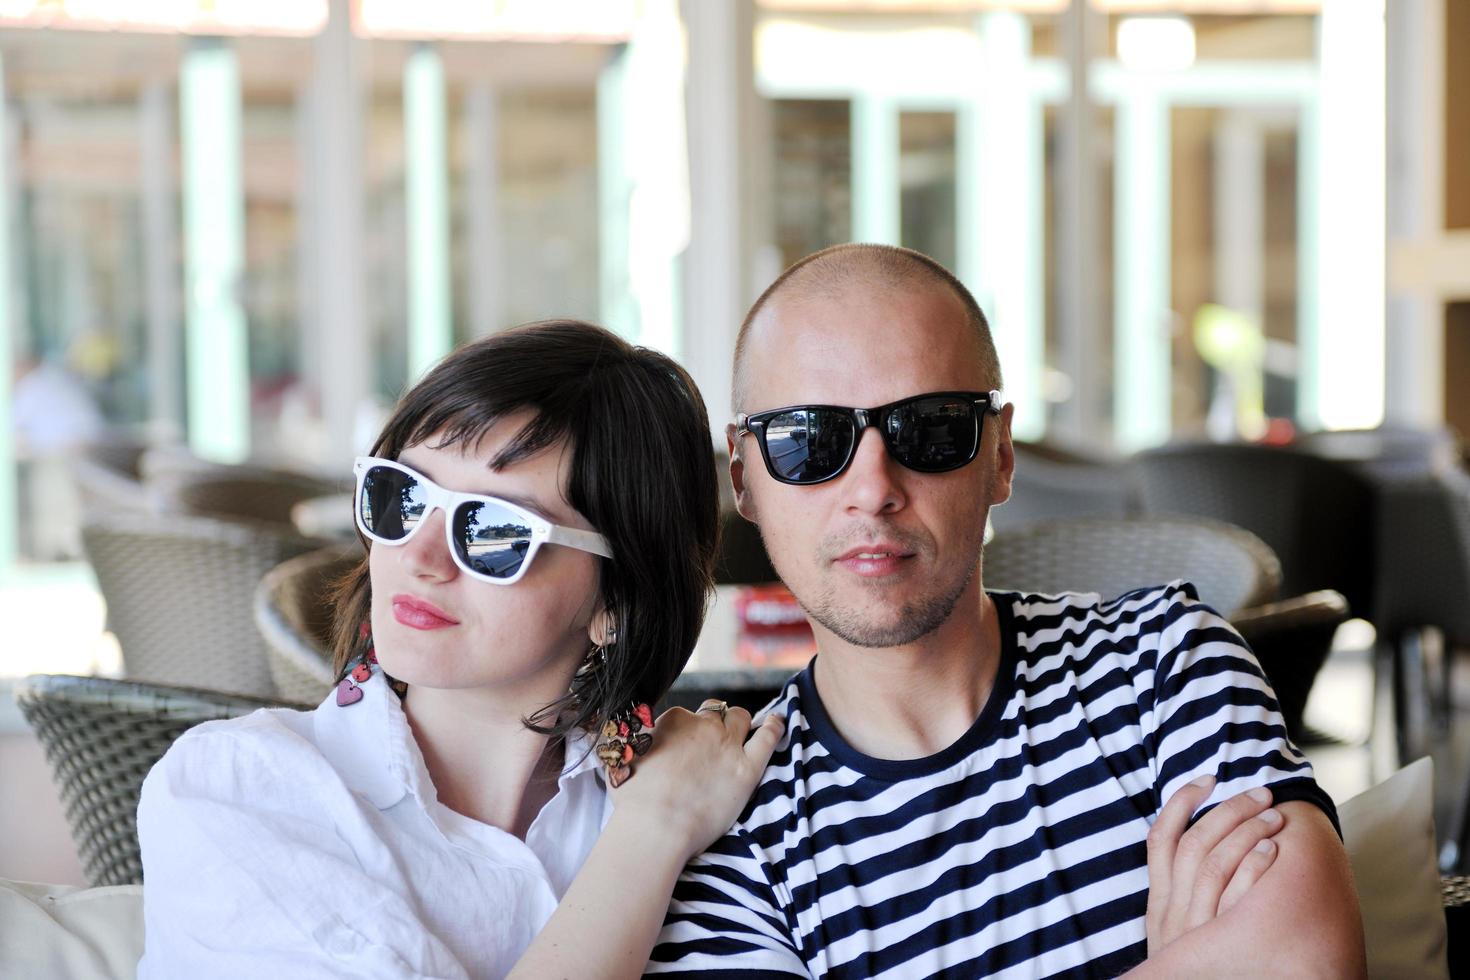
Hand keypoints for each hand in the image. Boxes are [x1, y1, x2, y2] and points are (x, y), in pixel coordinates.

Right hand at [609, 700, 783, 862]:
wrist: (655, 826)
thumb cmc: (634, 800)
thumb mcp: (622, 760)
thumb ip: (632, 745)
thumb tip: (630, 741)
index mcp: (674, 720)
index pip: (688, 716)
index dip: (688, 732)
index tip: (686, 748)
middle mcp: (703, 725)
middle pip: (716, 713)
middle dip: (715, 724)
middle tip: (711, 746)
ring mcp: (727, 745)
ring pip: (741, 718)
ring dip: (740, 725)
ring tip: (741, 736)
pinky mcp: (747, 768)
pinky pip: (768, 737)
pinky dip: (775, 727)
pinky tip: (777, 723)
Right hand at [1145, 777, 1284, 955]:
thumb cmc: (1193, 969)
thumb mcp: (1175, 930)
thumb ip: (1181, 892)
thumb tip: (1204, 844)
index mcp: (1158, 899)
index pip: (1161, 835)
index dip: (1182, 801)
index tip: (1208, 778)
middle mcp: (1171, 908)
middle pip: (1194, 841)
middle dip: (1227, 809)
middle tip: (1260, 792)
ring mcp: (1195, 926)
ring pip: (1212, 860)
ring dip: (1245, 830)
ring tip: (1273, 815)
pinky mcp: (1219, 942)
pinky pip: (1235, 895)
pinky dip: (1253, 866)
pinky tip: (1273, 851)